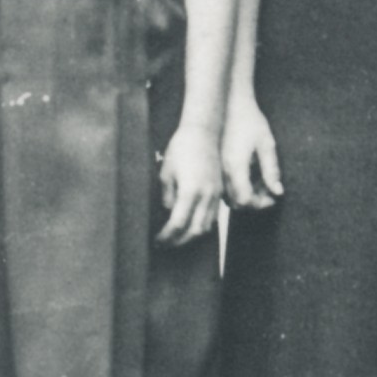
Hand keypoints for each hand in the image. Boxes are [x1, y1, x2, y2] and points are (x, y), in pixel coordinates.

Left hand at [157, 123, 223, 244]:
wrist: (203, 131)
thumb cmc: (181, 148)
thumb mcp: (166, 172)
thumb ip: (168, 196)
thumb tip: (169, 212)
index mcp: (190, 191)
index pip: (178, 224)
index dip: (167, 236)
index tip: (157, 240)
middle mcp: (206, 195)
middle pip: (194, 231)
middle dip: (179, 241)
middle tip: (165, 244)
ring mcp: (215, 193)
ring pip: (206, 226)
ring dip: (191, 236)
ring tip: (176, 238)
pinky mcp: (219, 190)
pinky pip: (213, 216)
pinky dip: (201, 225)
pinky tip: (190, 225)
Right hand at [222, 95, 282, 208]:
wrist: (231, 103)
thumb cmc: (251, 121)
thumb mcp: (267, 145)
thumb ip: (272, 170)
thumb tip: (278, 192)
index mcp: (236, 166)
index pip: (245, 200)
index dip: (260, 204)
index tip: (273, 197)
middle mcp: (222, 170)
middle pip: (236, 202)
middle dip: (254, 201)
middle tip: (268, 189)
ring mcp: (216, 168)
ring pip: (228, 196)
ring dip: (245, 195)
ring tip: (259, 181)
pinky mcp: (215, 164)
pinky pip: (224, 186)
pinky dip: (236, 187)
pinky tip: (248, 174)